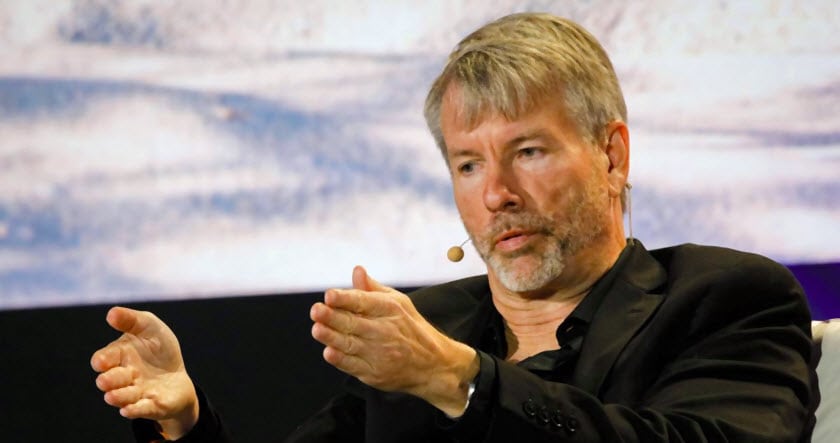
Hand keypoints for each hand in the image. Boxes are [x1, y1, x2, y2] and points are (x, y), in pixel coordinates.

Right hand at [91, 307, 198, 438]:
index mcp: (119, 356)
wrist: (178, 375)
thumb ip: (131, 320)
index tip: (102, 361)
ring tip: (112, 396)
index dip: (101, 361)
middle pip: (110, 380)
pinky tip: (128, 410)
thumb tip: (111, 313)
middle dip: (108, 380)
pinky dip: (134, 410)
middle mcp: (124, 377)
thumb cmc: (158, 349)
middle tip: (105, 381)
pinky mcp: (152, 405)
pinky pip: (141, 410)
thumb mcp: (149, 327)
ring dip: (118, 397)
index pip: (103, 359)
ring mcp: (136, 393)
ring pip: (123, 397)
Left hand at [310, 266, 478, 416]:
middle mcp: (385, 330)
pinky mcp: (374, 374)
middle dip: (333, 317)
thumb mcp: (398, 303)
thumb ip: (372, 289)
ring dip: (331, 337)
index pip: (363, 302)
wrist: (433, 365)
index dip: (345, 298)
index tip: (329, 295)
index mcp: (389, 309)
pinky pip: (353, 365)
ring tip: (316, 329)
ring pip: (350, 344)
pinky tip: (329, 352)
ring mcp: (380, 353)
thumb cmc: (410, 328)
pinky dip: (340, 359)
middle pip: (353, 323)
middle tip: (316, 310)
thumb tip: (356, 270)